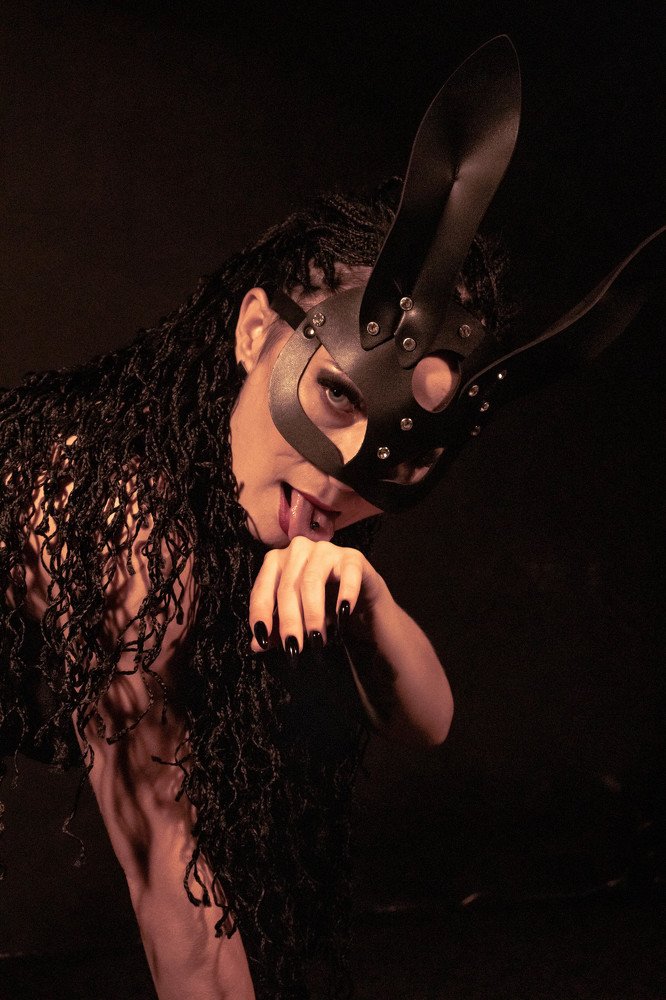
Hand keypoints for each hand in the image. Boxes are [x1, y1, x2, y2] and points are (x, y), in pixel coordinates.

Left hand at [248, 536, 386, 657]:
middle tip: (294, 649)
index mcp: (275, 561)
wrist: (359, 596)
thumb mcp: (295, 619)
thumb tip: (257, 645)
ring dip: (313, 614)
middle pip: (288, 588)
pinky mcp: (352, 557)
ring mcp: (325, 550)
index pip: (262, 589)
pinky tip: (343, 615)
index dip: (260, 615)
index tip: (263, 641)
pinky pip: (347, 575)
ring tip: (317, 640)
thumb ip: (276, 630)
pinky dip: (345, 596)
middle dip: (290, 622)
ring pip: (312, 581)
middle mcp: (297, 550)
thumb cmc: (321, 605)